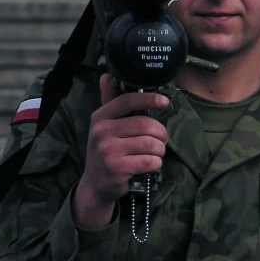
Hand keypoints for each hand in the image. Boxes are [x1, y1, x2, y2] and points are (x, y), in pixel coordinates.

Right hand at [73, 74, 168, 228]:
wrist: (95, 185)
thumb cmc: (105, 151)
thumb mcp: (103, 125)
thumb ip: (109, 100)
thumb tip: (107, 75)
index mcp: (100, 117)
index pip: (127, 100)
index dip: (149, 98)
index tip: (164, 101)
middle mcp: (101, 131)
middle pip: (144, 124)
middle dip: (160, 132)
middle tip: (162, 138)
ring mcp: (108, 150)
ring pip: (150, 143)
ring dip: (160, 149)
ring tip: (157, 152)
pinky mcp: (117, 168)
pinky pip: (149, 161)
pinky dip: (156, 163)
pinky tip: (152, 164)